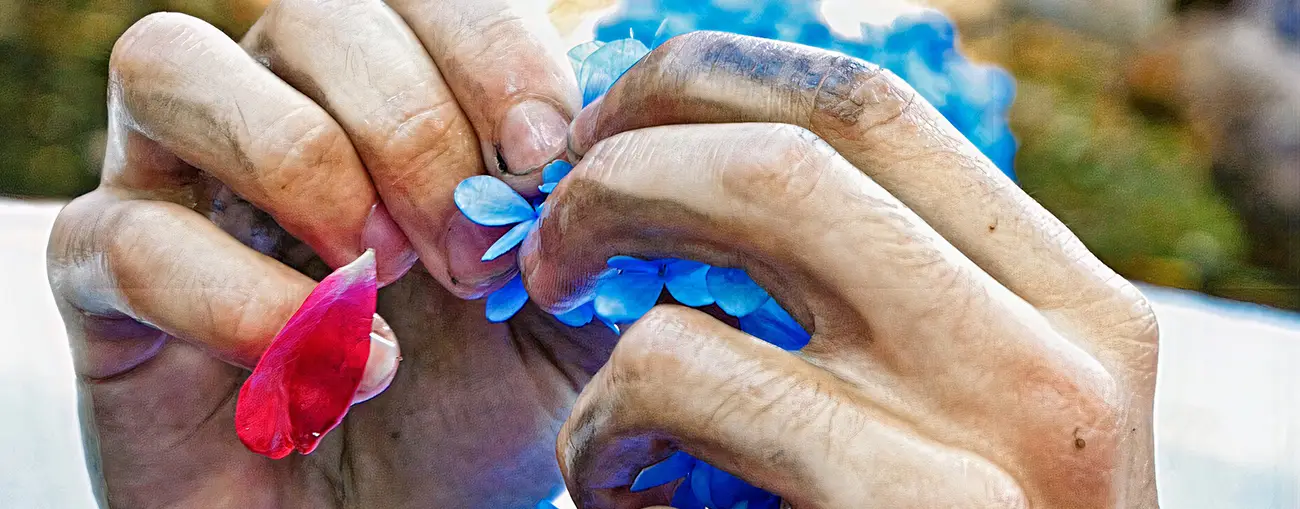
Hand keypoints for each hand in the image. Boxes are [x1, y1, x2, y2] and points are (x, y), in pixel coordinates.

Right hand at [46, 2, 611, 506]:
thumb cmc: (475, 408)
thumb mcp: (572, 311)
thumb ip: (593, 218)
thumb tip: (605, 129)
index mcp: (387, 92)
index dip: (486, 48)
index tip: (543, 155)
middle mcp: (272, 109)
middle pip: (311, 11)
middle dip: (413, 127)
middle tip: (474, 256)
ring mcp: (174, 185)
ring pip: (173, 64)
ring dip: (305, 163)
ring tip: (384, 277)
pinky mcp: (104, 284)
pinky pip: (129, 236)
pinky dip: (247, 300)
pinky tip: (341, 371)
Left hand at [524, 32, 1158, 507]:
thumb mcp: (928, 420)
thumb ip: (851, 303)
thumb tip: (665, 169)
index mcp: (1064, 300)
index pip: (870, 107)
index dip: (709, 82)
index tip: (609, 124)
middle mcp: (1061, 341)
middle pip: (800, 133)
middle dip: (631, 147)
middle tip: (549, 221)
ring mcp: (1005, 426)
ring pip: (751, 201)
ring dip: (606, 251)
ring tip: (576, 348)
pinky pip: (687, 371)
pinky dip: (603, 415)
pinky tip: (615, 487)